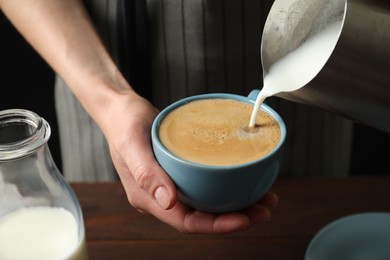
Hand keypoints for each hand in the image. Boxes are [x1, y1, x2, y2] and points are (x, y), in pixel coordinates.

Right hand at [103, 93, 277, 233]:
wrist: (121, 110)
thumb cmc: (123, 124)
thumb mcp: (131, 143)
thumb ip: (146, 173)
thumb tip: (168, 201)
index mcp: (148, 198)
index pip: (186, 222)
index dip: (216, 226)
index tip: (244, 218)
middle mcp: (161, 196)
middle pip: (202, 217)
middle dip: (235, 218)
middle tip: (264, 208)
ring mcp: (170, 185)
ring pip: (207, 203)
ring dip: (236, 204)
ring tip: (264, 197)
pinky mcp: (179, 172)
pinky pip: (205, 186)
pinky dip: (227, 186)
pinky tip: (244, 178)